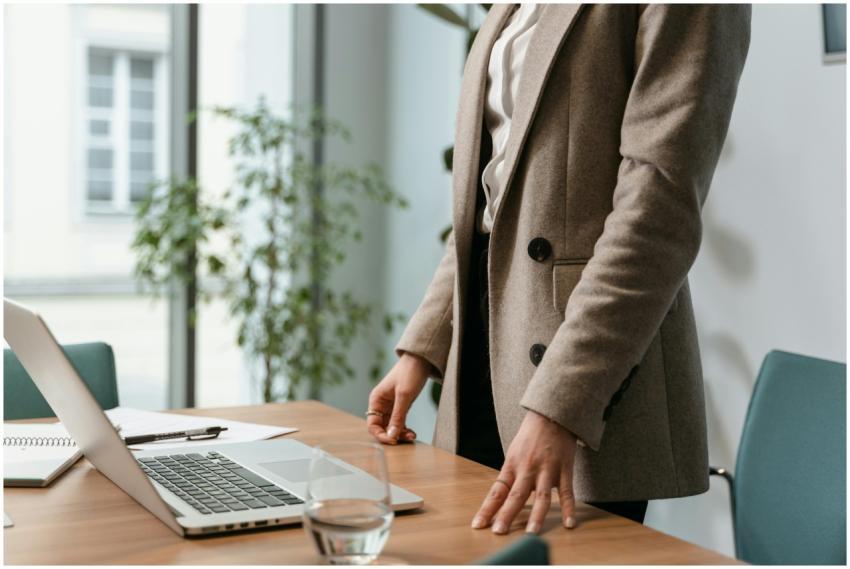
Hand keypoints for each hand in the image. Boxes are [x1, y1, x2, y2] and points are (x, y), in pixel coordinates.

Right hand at [367, 353, 429, 444]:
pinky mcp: (400, 406)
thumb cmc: (410, 372)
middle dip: (392, 435)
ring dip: (400, 433)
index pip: (372, 424)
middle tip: (406, 439)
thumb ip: (397, 416)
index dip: (381, 435)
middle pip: (381, 427)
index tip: (393, 441)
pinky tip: (412, 432)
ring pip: (391, 426)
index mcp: (376, 399)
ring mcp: (391, 406)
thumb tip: (391, 436)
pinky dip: (404, 429)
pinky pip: (399, 422)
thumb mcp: (404, 395)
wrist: (421, 359)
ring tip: (412, 436)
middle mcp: (380, 404)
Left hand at [471, 410, 577, 534]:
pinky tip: (569, 523)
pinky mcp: (564, 469)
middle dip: (506, 515)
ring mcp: (547, 469)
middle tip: (499, 532)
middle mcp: (527, 469)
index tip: (478, 525)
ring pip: (542, 496)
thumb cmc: (530, 436)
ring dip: (537, 516)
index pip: (497, 491)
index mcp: (512, 466)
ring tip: (531, 533)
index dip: (487, 509)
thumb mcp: (514, 453)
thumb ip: (511, 476)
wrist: (551, 414)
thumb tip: (502, 499)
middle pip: (516, 496)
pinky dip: (569, 508)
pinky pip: (567, 492)